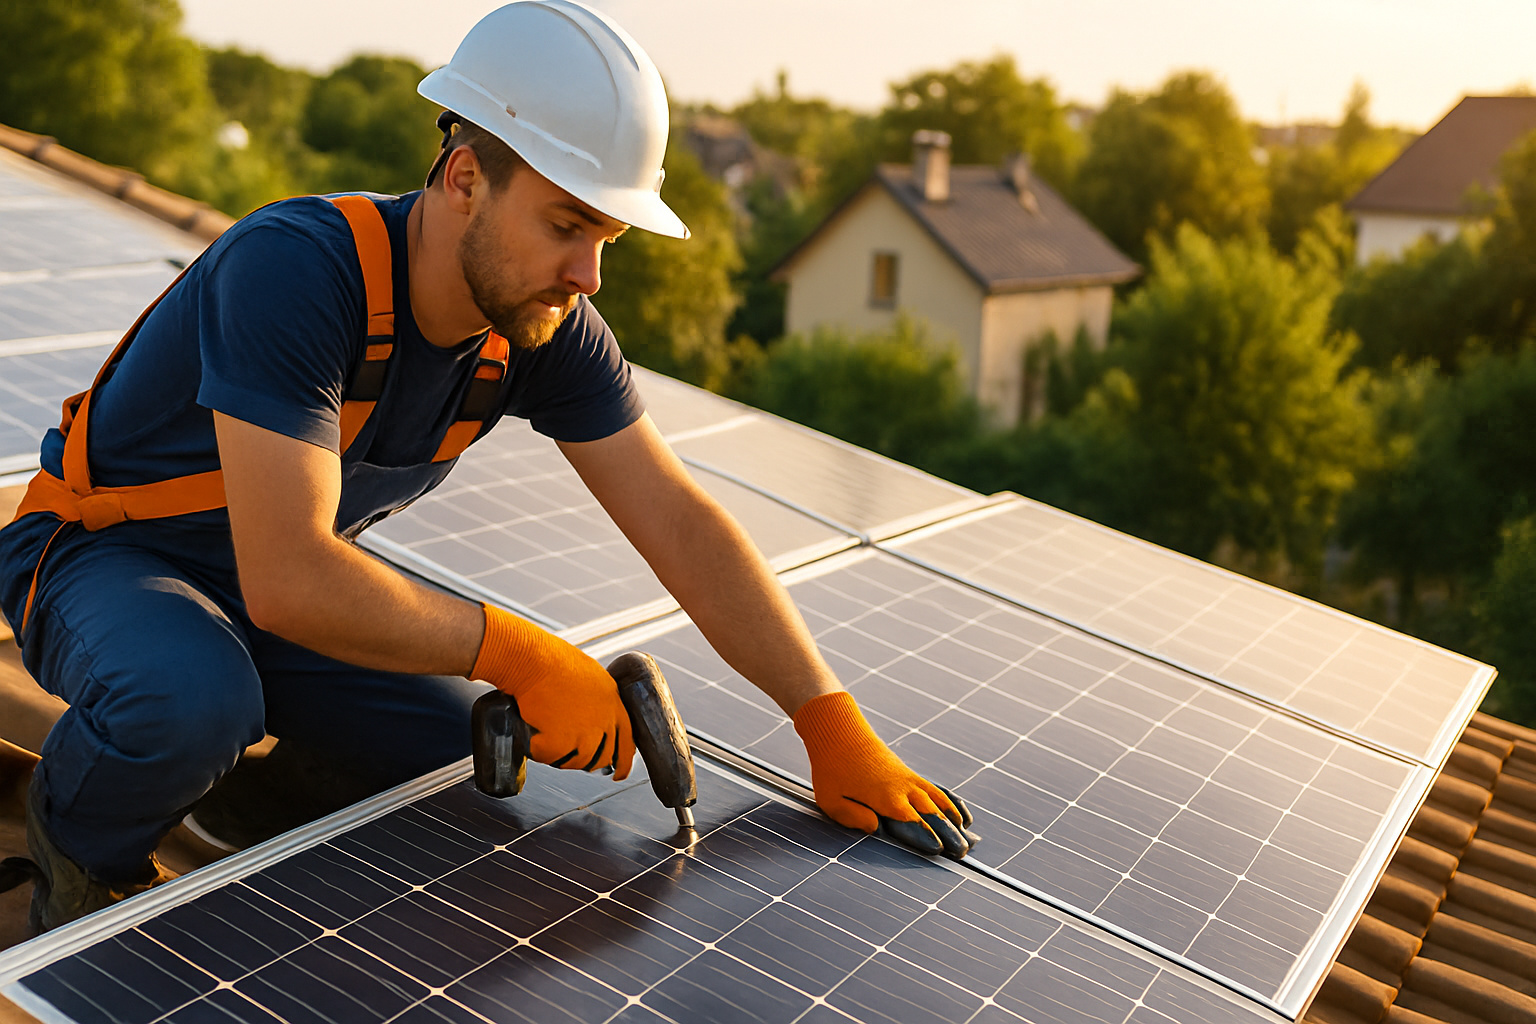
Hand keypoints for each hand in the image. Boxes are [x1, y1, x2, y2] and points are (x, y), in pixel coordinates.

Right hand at [471, 604, 634, 777]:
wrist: (532, 660)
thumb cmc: (554, 661)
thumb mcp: (591, 677)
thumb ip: (599, 701)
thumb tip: (595, 717)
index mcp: (614, 704)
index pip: (627, 742)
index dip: (624, 762)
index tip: (619, 774)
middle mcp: (604, 722)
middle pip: (599, 758)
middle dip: (585, 760)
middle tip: (567, 751)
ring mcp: (584, 735)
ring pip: (574, 761)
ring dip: (560, 755)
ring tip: (545, 732)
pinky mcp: (561, 743)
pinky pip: (550, 757)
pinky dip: (538, 750)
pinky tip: (533, 732)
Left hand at [793, 691, 977, 858]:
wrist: (839, 732)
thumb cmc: (831, 769)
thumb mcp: (832, 799)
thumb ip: (854, 817)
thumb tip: (877, 829)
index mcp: (885, 797)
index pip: (912, 821)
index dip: (926, 837)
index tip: (938, 852)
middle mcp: (903, 787)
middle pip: (933, 813)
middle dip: (949, 834)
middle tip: (961, 854)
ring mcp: (910, 779)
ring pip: (940, 801)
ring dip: (955, 821)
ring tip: (968, 841)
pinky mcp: (910, 774)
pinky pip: (938, 791)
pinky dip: (953, 804)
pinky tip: (962, 817)